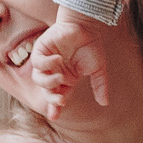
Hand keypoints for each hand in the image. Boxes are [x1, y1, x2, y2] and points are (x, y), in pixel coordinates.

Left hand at [28, 4, 109, 119]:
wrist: (86, 26)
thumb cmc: (91, 46)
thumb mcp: (98, 69)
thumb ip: (100, 86)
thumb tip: (105, 103)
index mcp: (66, 79)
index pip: (58, 96)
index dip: (55, 107)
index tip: (54, 116)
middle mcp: (54, 72)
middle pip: (47, 91)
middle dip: (52, 98)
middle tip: (62, 100)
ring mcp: (46, 62)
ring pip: (39, 79)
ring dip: (49, 82)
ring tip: (61, 77)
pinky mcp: (41, 50)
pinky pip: (37, 63)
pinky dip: (47, 64)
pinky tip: (58, 59)